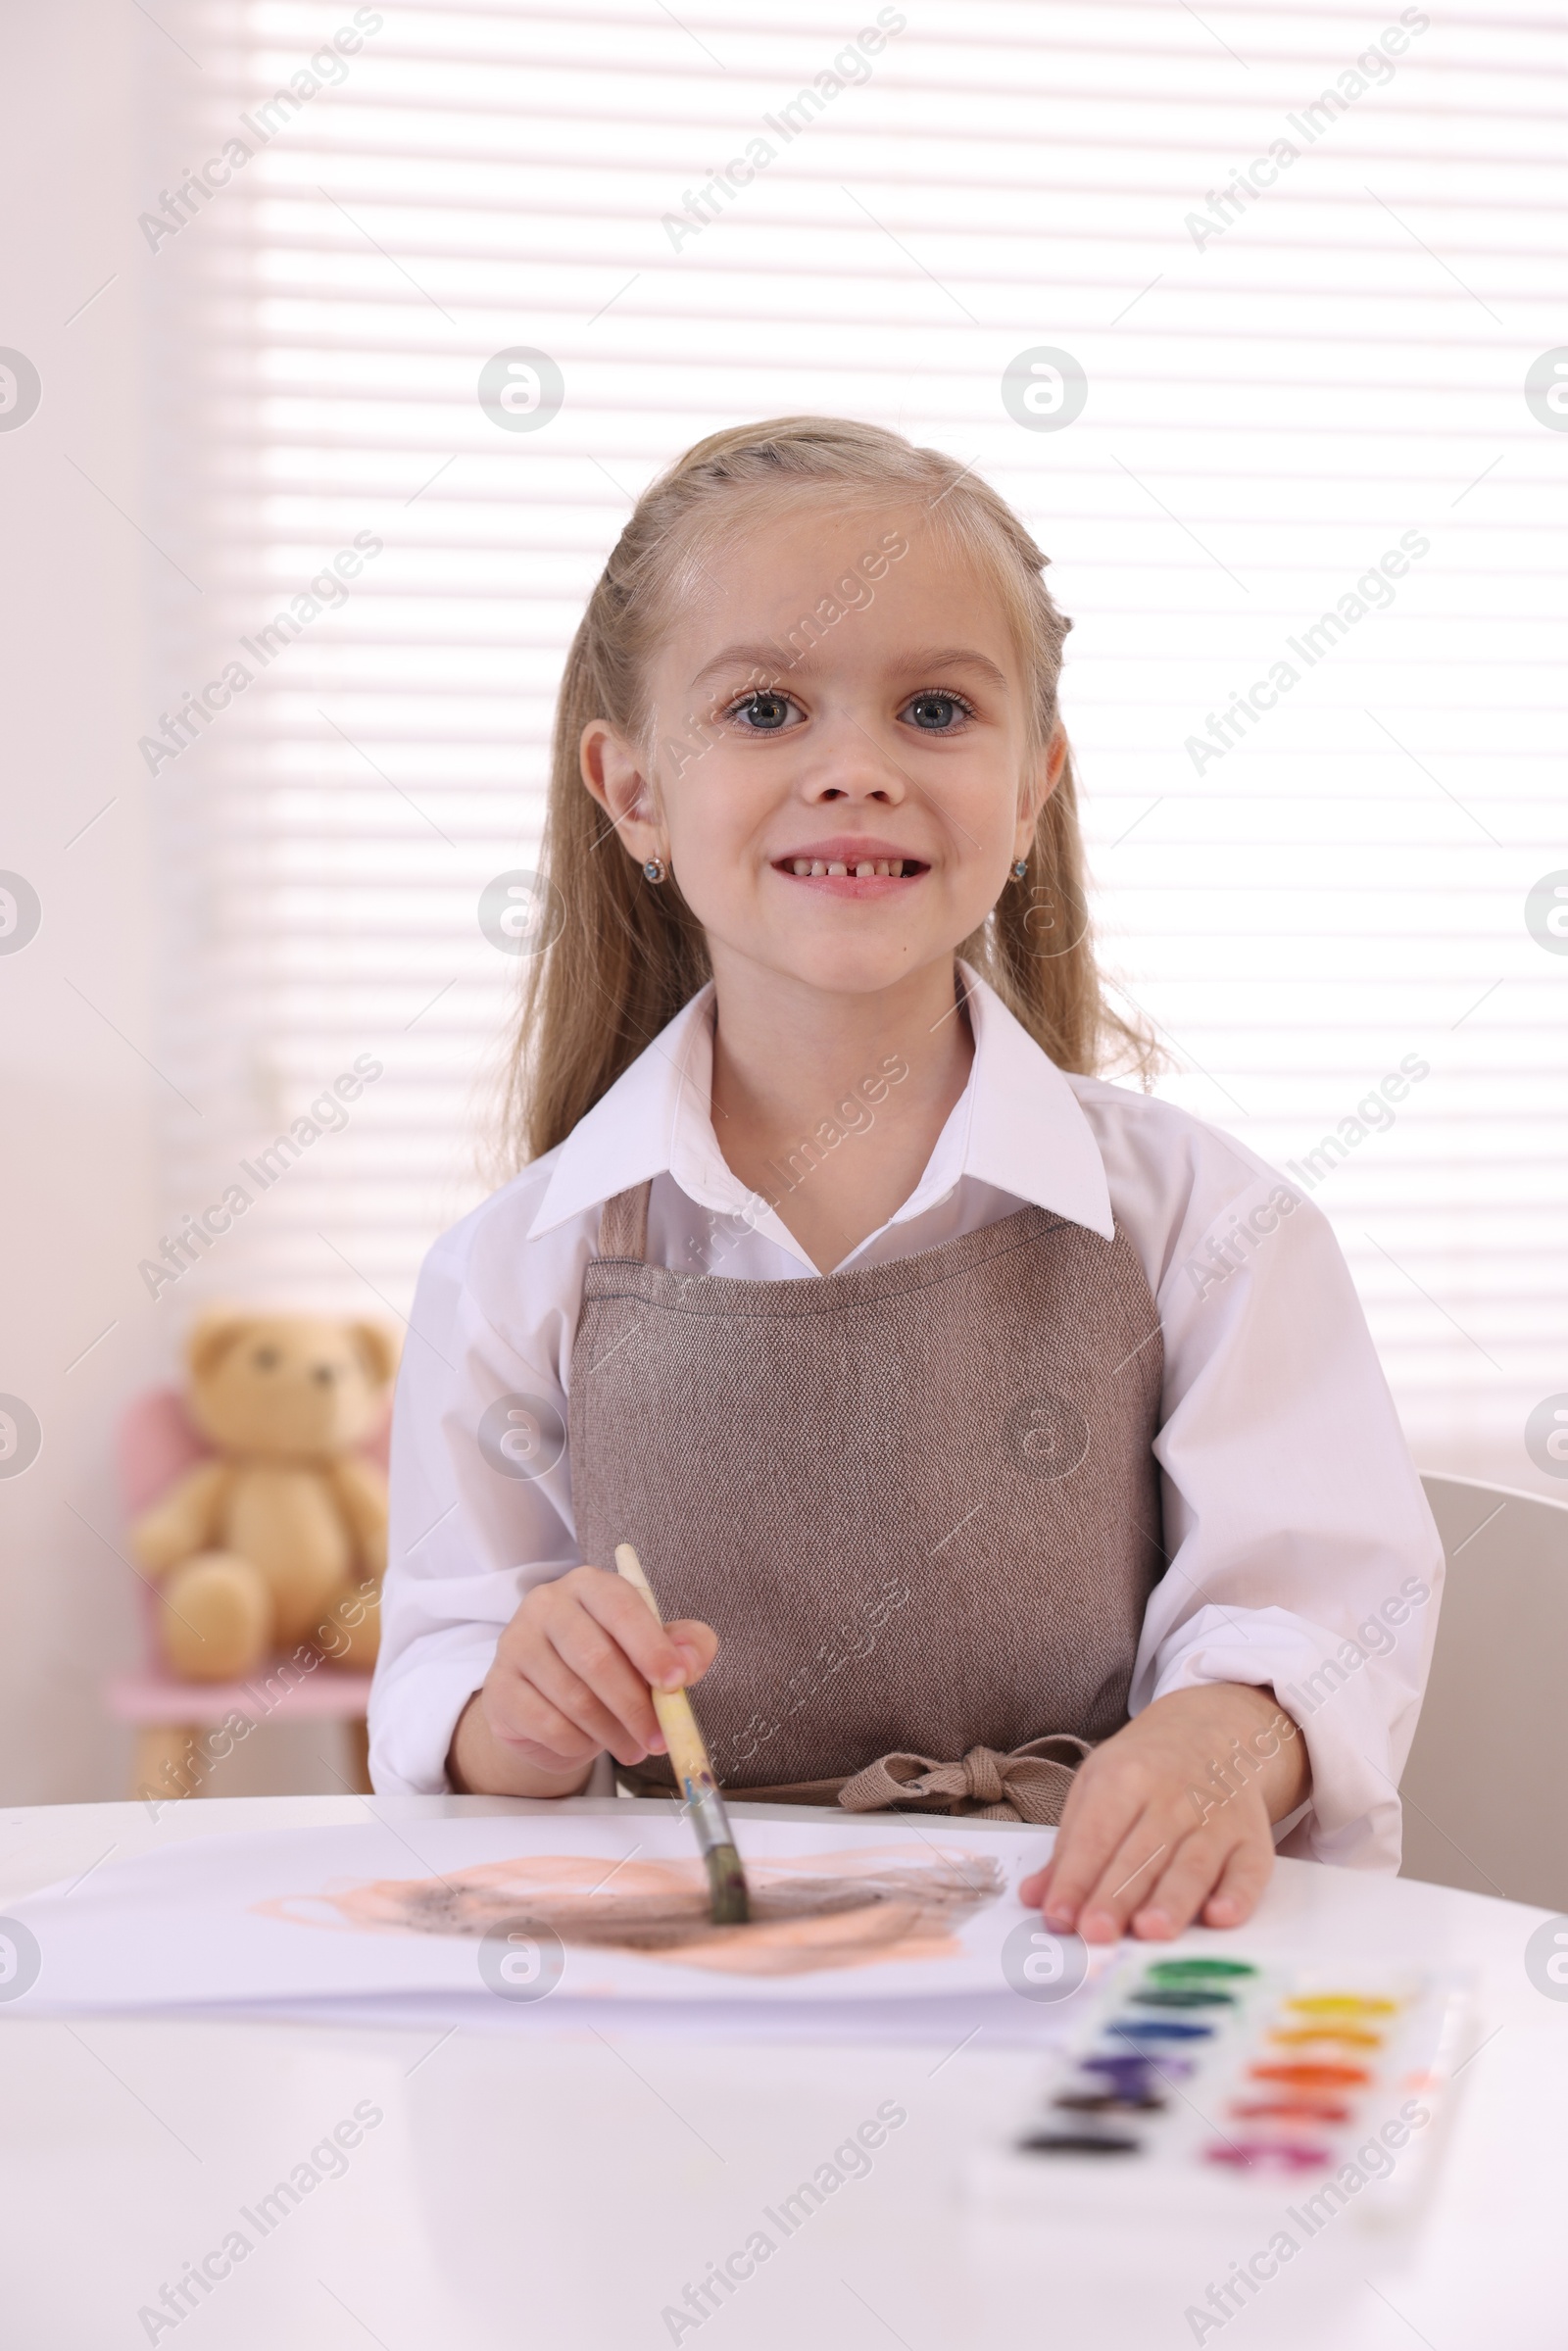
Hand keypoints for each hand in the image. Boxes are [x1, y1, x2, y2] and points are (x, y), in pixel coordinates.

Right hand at [452, 1566, 717, 1794]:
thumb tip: (689, 1662)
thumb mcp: (653, 1650)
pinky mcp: (499, 1688)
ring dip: (613, 1733)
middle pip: (595, 1658)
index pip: (621, 1607)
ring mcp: (516, 1643)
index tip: (677, 1683)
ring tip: (634, 1748)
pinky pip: (547, 1725)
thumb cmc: (609, 1665)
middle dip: (636, 1706)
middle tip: (661, 1739)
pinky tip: (591, 1744)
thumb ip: (684, 1647)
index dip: (651, 1647)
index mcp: (589, 1585)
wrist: (546, 1703)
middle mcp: (546, 1604)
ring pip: (574, 1698)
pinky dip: (579, 1743)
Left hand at [1018, 1684, 1309, 1942]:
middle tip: (1095, 1934)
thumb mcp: (1097, 1787)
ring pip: (1193, 1866)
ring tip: (1149, 1932)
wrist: (1212, 1732)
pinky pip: (1249, 1871)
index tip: (1059, 1917)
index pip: (1096, 1836)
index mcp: (1125, 1779)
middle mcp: (1173, 1798)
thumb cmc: (1144, 1770)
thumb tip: (1036, 1897)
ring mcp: (1216, 1819)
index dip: (1076, 1878)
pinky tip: (1220, 1917)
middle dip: (1117, 1897)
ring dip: (1171, 1901)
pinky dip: (1237, 1895)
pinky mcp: (1252, 1839)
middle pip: (1141, 1856)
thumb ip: (1070, 1847)